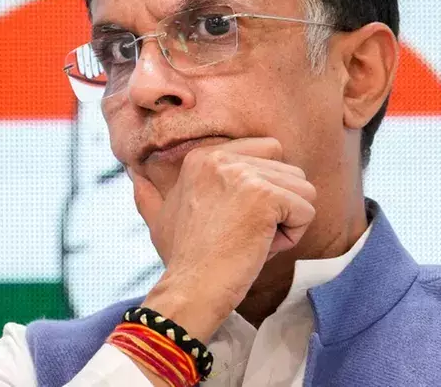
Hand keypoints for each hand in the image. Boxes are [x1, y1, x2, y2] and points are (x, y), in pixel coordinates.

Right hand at [130, 137, 316, 342]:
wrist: (189, 289)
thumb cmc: (181, 260)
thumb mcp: (159, 218)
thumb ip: (150, 193)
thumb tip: (133, 174)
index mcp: (203, 157)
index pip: (267, 150)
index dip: (263, 190)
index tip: (236, 218)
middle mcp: (222, 158)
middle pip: (289, 170)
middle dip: (279, 206)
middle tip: (245, 233)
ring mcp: (244, 175)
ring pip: (302, 189)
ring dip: (287, 222)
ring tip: (253, 240)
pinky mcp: (264, 197)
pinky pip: (306, 210)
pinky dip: (293, 236)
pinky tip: (261, 247)